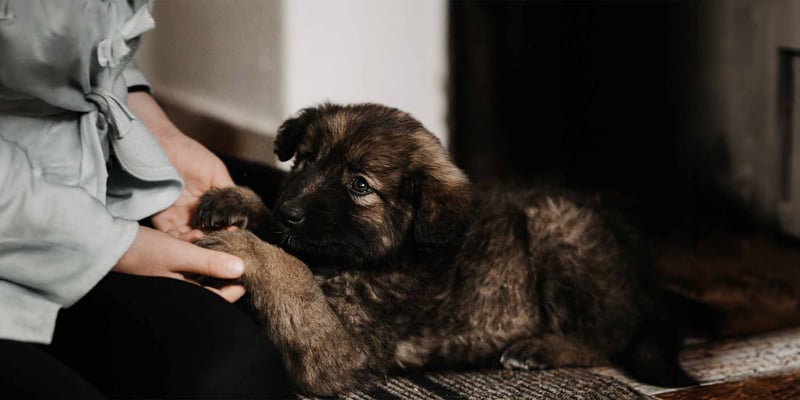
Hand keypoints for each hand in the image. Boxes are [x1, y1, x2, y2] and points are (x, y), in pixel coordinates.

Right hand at [114, 226, 246, 301]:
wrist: (106, 243)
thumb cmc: (142, 252)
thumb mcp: (180, 255)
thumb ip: (210, 262)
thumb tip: (241, 268)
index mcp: (183, 293)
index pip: (217, 297)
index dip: (235, 287)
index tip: (249, 275)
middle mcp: (178, 286)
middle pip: (210, 280)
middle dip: (225, 263)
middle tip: (241, 248)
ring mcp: (171, 274)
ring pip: (200, 265)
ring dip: (212, 250)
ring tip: (226, 234)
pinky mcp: (164, 262)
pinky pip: (186, 256)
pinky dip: (194, 245)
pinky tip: (198, 233)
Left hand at [151, 132, 233, 239]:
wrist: (164, 146)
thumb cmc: (191, 155)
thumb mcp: (216, 172)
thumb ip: (228, 192)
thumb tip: (243, 211)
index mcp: (208, 203)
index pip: (219, 223)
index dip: (227, 229)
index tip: (233, 230)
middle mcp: (194, 213)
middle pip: (205, 234)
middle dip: (213, 239)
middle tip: (220, 238)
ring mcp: (177, 216)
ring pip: (189, 238)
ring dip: (198, 242)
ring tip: (204, 236)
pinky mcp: (161, 218)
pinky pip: (170, 236)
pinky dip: (181, 241)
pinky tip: (192, 236)